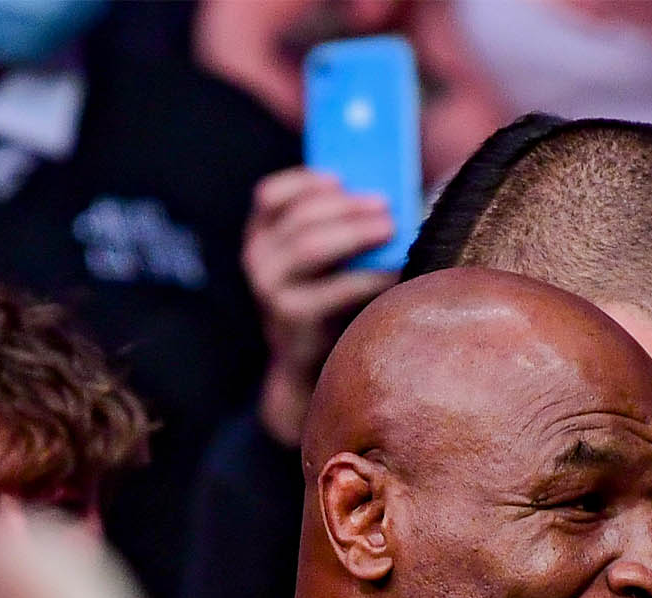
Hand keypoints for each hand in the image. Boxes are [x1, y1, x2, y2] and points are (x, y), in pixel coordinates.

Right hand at [245, 167, 400, 444]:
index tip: (342, 179)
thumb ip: (340, 228)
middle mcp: (258, 260)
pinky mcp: (294, 318)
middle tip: (386, 204)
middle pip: (300, 217)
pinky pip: (335, 288)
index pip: (270, 196)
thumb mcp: (323, 262)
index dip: (305, 182)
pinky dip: (368, 276)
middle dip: (346, 206)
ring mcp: (270, 290)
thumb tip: (386, 199)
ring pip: (311, 245)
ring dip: (355, 232)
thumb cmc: (330, 301)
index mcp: (262, 237)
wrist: (308, 366)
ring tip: (391, 228)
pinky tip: (393, 271)